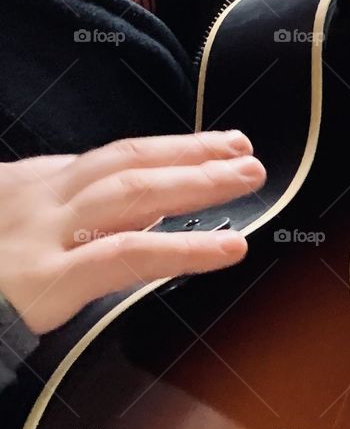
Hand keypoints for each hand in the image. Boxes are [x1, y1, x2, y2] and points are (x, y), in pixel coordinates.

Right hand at [0, 131, 266, 334]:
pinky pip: (128, 257)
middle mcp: (37, 200)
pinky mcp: (49, 279)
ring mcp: (42, 235)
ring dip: (196, 181)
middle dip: (189, 153)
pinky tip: (230, 247)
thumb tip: (135, 222)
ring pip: (132, 194)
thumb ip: (65, 225)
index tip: (209, 148)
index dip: (164, 152)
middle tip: (242, 150)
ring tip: (247, 177)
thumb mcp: (12, 234)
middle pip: (125, 163)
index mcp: (27, 188)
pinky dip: (185, 250)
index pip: (106, 161)